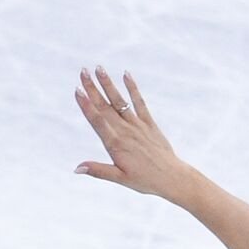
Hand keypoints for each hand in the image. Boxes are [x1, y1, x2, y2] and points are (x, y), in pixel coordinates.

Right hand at [74, 67, 190, 198]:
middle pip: (105, 107)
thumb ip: (98, 171)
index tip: (77, 90)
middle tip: (82, 72)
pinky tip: (126, 74)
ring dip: (108, 84)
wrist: (172, 177)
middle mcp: (125, 131)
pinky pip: (139, 103)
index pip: (97, 121)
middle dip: (92, 88)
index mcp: (116, 145)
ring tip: (99, 68)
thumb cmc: (144, 180)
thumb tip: (77, 169)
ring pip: (119, 101)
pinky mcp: (149, 123)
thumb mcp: (120, 178)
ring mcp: (138, 125)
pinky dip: (132, 88)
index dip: (86, 105)